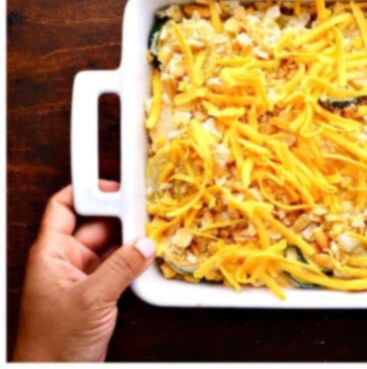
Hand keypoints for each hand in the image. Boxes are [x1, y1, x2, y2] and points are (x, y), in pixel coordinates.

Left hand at [14, 182, 155, 361]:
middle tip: (146, 209)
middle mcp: (65, 261)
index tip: (115, 184)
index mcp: (51, 253)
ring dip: (129, 241)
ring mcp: (81, 279)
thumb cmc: (54, 344)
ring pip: (109, 247)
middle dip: (120, 217)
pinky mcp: (95, 296)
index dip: (87, 191)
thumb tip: (145, 243)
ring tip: (153, 231)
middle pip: (95, 224)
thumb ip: (121, 268)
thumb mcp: (90, 300)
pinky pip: (117, 268)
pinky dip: (132, 262)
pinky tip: (150, 257)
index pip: (64, 207)